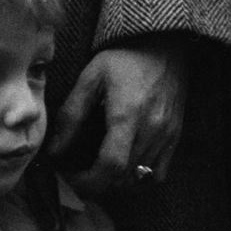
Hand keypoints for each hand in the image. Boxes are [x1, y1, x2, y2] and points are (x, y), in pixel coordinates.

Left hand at [48, 39, 188, 196]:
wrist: (164, 45)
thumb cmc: (125, 58)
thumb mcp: (91, 77)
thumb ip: (72, 115)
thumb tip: (55, 150)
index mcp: (127, 116)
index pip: (110, 165)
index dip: (88, 181)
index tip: (71, 179)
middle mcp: (150, 130)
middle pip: (123, 178)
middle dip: (97, 185)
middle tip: (78, 177)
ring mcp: (166, 136)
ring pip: (139, 180)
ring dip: (115, 183)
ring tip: (98, 172)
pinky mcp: (175, 136)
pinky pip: (158, 174)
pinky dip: (139, 179)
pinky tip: (124, 166)